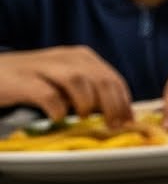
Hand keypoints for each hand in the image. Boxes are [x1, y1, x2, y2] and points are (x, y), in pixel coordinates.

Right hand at [0, 46, 131, 124]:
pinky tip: (57, 117)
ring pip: (78, 81)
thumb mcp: (66, 81)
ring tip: (82, 118)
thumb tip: (118, 114)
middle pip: (100, 79)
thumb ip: (90, 91)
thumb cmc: (32, 81)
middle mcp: (65, 58)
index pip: (112, 78)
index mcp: (81, 57)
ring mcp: (42, 67)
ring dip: (86, 103)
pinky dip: (57, 108)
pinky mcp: (22, 80)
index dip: (124, 102)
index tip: (129, 122)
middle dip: (112, 105)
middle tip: (112, 126)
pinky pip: (48, 94)